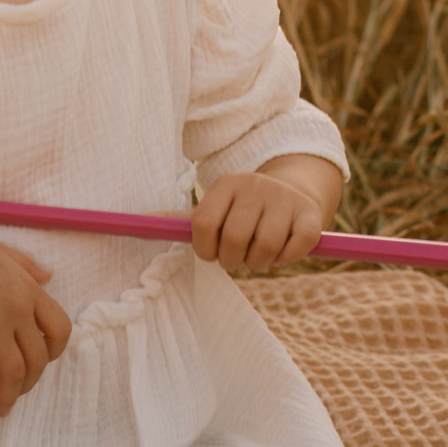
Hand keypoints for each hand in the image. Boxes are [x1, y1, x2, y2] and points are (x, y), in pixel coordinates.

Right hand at [0, 215, 74, 417]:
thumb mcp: (2, 251)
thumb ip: (27, 266)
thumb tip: (49, 276)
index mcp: (29, 289)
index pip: (61, 329)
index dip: (55, 351)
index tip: (41, 361)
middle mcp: (17, 308)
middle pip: (39, 358)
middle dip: (30, 382)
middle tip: (16, 393)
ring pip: (13, 372)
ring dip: (9, 397)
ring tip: (0, 409)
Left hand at [192, 155, 338, 271]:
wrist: (291, 193)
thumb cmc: (241, 211)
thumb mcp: (213, 209)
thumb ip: (178, 221)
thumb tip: (137, 224)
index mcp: (226, 183)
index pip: (203, 223)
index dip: (205, 249)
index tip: (211, 253)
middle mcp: (256, 184)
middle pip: (234, 238)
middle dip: (231, 260)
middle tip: (236, 258)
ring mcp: (285, 197)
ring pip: (266, 247)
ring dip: (258, 263)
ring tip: (257, 257)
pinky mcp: (311, 213)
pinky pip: (297, 247)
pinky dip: (286, 259)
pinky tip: (281, 254)